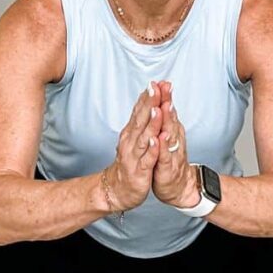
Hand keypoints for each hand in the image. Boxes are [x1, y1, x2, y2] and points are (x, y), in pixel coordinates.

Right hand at [103, 81, 163, 211]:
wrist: (116, 190)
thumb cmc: (129, 164)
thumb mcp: (134, 140)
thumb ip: (141, 122)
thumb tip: (147, 101)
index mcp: (131, 133)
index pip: (140, 111)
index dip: (148, 96)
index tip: (157, 82)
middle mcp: (130, 141)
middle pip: (141, 119)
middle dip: (150, 103)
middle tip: (156, 87)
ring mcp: (134, 156)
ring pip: (143, 137)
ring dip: (151, 123)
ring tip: (157, 109)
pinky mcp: (139, 171)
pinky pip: (146, 159)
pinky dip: (151, 149)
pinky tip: (155, 141)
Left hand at [151, 81, 199, 207]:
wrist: (179, 187)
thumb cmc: (170, 161)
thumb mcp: (167, 139)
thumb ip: (167, 121)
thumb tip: (165, 100)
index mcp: (171, 132)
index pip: (167, 111)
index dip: (164, 97)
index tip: (160, 81)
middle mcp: (173, 140)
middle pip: (170, 118)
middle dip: (165, 102)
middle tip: (163, 87)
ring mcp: (171, 153)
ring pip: (169, 135)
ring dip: (165, 121)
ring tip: (162, 106)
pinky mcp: (167, 168)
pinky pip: (164, 156)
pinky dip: (161, 147)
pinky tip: (158, 138)